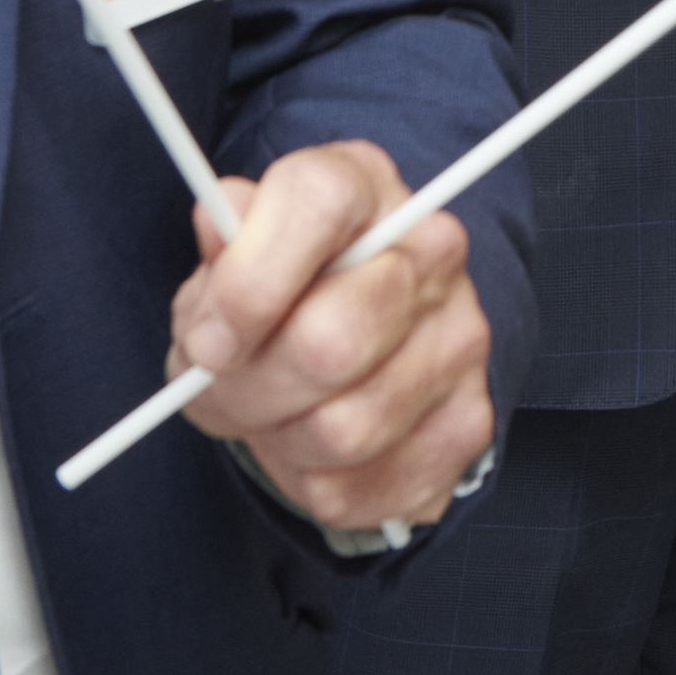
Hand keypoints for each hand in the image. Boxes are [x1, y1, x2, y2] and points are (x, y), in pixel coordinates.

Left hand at [170, 142, 493, 531]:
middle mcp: (431, 251)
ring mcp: (460, 338)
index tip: (209, 340)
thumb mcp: (234, 263)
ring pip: (342, 430)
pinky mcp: (466, 422)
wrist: (359, 349)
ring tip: (275, 412)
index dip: (248, 284)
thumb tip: (217, 219)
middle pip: (332, 342)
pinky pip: (357, 487)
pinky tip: (312, 445)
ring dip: (280, 439)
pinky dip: (312, 481)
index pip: (317, 205)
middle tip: (228, 385)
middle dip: (254, 385)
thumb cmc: (285, 297)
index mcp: (365, 187)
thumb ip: (223, 246)